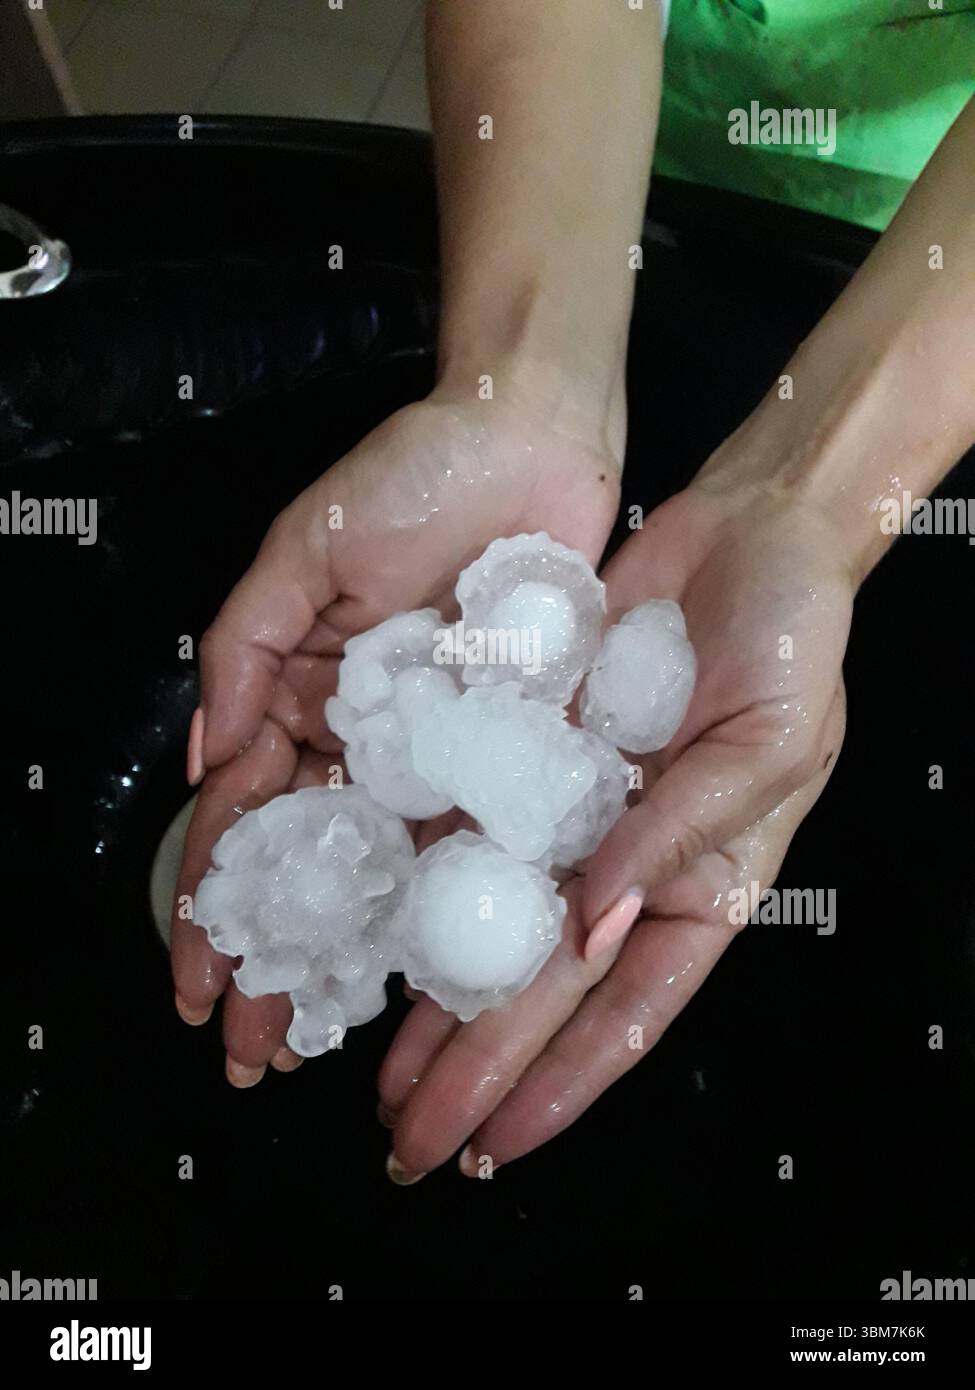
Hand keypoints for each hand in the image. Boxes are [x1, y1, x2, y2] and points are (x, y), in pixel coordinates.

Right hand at [170, 387, 620, 1082]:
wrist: (534, 433)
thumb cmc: (415, 473)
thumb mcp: (303, 547)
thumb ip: (244, 646)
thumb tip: (204, 758)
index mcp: (304, 694)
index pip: (247, 817)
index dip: (216, 900)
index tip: (197, 980)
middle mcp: (368, 736)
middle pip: (314, 865)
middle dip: (279, 953)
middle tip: (253, 1045)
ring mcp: (441, 749)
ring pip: (390, 870)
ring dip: (356, 954)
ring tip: (324, 1030)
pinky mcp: (513, 744)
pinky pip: (478, 831)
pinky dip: (451, 901)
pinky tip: (426, 970)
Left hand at [377, 477, 850, 1177]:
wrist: (749, 530)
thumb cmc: (794, 638)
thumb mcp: (764, 748)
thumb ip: (675, 838)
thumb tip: (594, 927)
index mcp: (703, 885)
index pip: (627, 1010)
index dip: (561, 1082)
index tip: (497, 1142)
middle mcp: (627, 865)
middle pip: (543, 988)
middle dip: (478, 1068)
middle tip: (412, 1139)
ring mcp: (572, 812)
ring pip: (494, 925)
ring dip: (441, 1004)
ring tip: (383, 1074)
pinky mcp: (528, 752)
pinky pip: (469, 826)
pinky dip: (425, 884)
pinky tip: (379, 938)